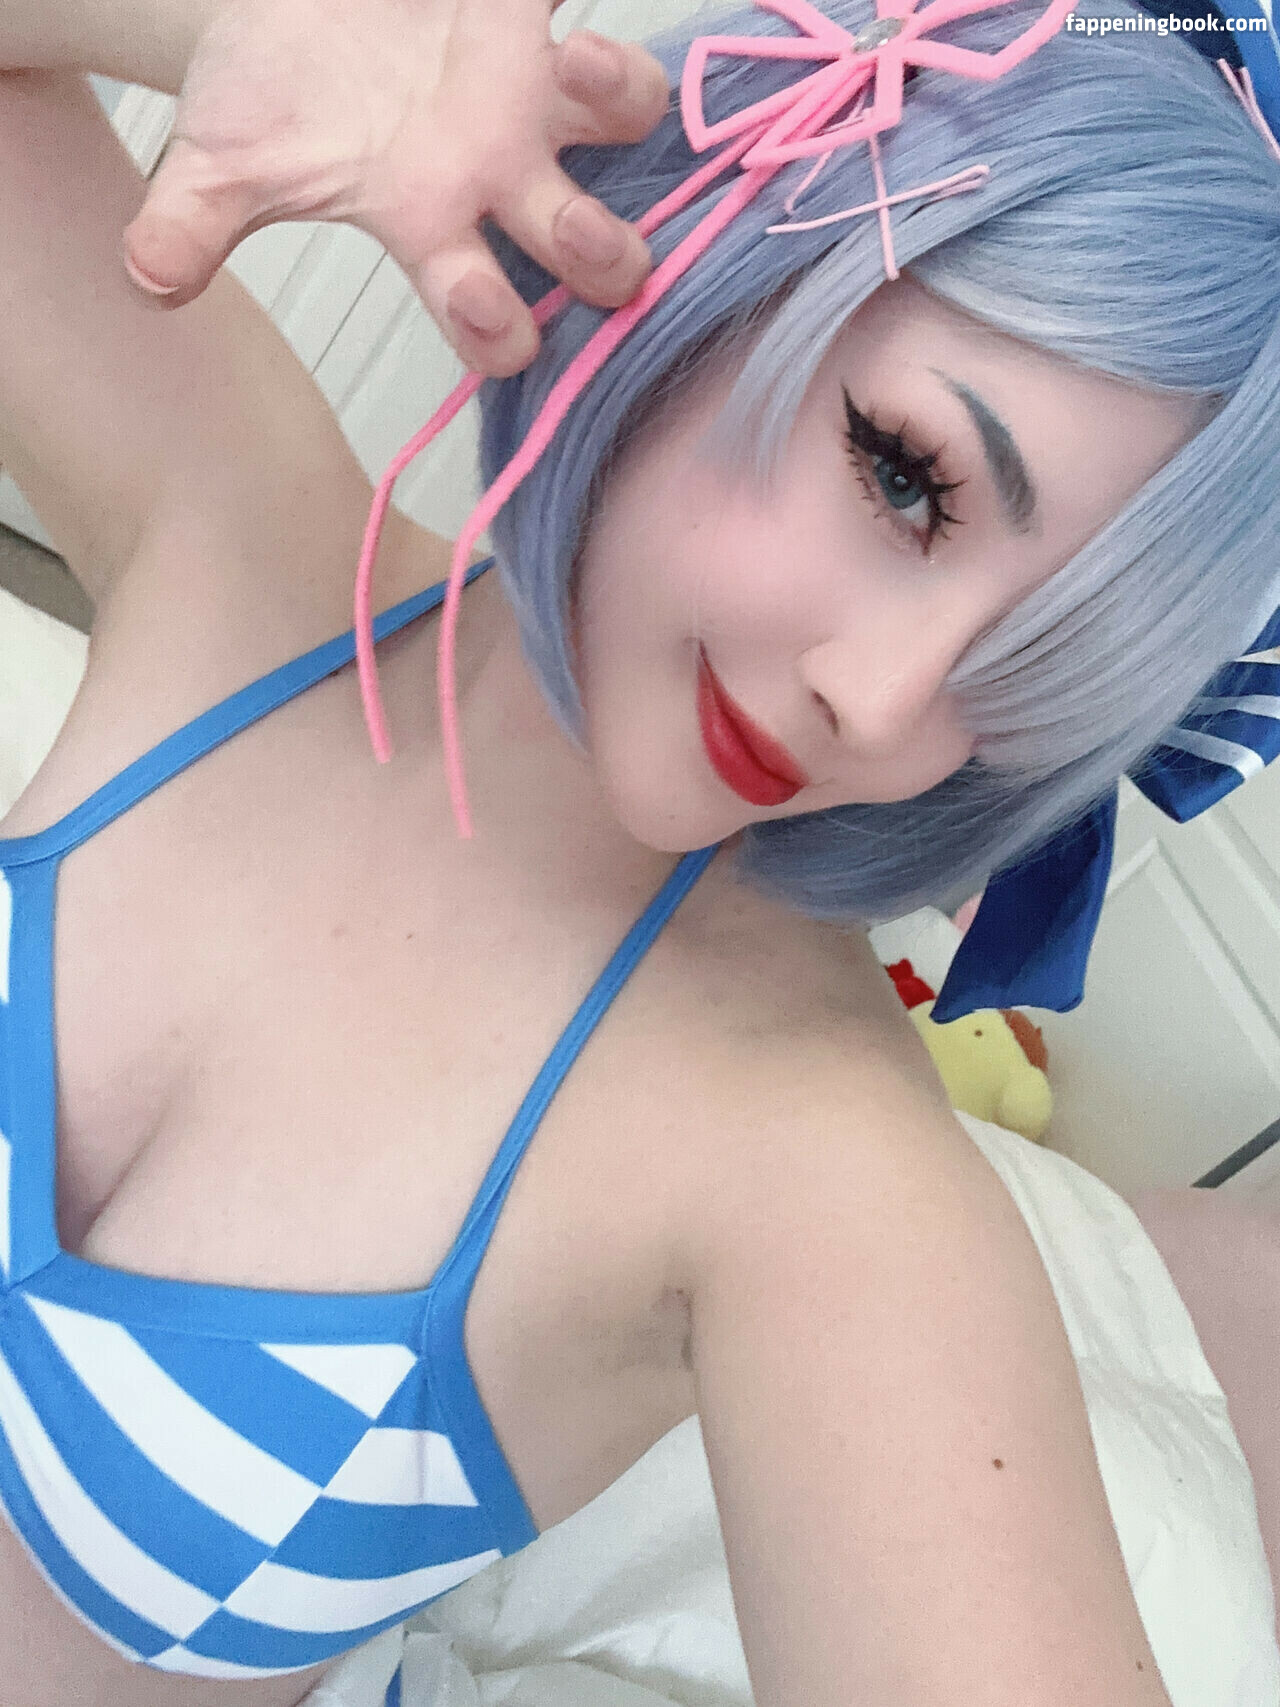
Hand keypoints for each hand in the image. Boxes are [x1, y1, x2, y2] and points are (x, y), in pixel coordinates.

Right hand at [122, 0, 668, 375]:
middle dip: (603, 255)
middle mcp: (499, 173)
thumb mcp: (219, 164)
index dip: (502, 330)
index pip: (488, 312)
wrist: (279, 14)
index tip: (496, 314)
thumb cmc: (265, 104)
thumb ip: (191, 223)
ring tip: (573, 59)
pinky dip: (596, 16)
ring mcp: (527, 88)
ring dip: (623, 97)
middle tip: (586, 237)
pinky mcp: (525, 5)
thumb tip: (147, 276)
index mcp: (431, 228)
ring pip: (625, 112)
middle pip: (586, 241)